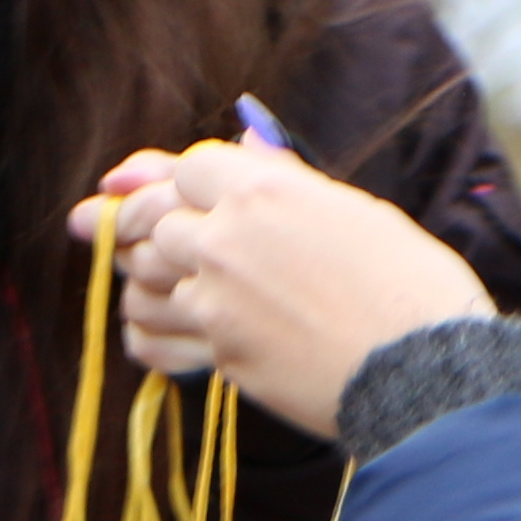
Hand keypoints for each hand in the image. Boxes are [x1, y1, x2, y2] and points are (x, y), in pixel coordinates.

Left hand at [84, 141, 491, 435]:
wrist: (426, 371)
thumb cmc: (412, 285)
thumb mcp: (355, 212)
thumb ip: (288, 183)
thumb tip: (249, 149)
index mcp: (265, 191)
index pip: (186, 169)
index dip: (167, 177)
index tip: (141, 185)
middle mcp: (228, 240)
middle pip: (149, 221)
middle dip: (129, 222)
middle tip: (95, 223)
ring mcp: (218, 302)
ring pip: (143, 283)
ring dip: (137, 280)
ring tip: (138, 281)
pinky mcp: (221, 357)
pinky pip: (157, 341)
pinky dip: (145, 335)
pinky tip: (145, 333)